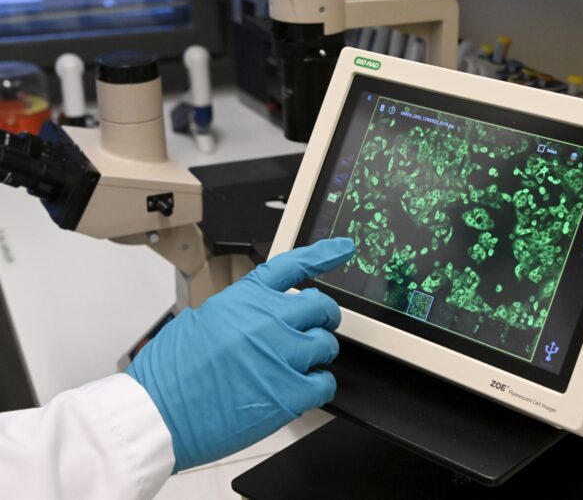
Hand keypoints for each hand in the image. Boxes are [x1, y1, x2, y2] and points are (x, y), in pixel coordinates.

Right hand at [127, 238, 354, 471]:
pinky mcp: (288, 393)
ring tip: (295, 367)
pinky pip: (325, 383)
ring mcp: (281, 356)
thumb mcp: (201, 321)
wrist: (157, 414)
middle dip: (323, 318)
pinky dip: (318, 387)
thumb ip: (239, 312)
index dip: (323, 255)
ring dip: (317, 355)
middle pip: (321, 307)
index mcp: (244, 299)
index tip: (344, 249)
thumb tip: (260, 315)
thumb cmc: (170, 374)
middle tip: (316, 330)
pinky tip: (300, 391)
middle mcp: (267, 320)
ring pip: (327, 345)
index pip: (293, 266)